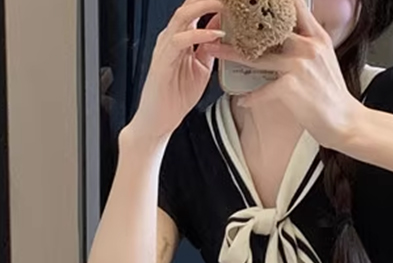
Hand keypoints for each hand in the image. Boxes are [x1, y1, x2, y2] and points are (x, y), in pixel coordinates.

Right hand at [124, 0, 224, 145]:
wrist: (159, 121)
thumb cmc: (176, 97)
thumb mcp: (202, 68)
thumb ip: (211, 48)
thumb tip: (223, 29)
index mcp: (181, 38)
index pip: (195, 9)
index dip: (212, 3)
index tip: (234, 2)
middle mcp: (171, 38)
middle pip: (188, 6)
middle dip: (210, 0)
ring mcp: (165, 48)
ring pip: (182, 16)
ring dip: (205, 8)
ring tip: (224, 5)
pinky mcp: (163, 62)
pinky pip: (179, 41)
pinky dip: (198, 35)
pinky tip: (215, 35)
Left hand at [205, 0, 363, 149]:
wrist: (345, 122)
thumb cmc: (333, 97)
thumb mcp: (325, 61)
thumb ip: (308, 46)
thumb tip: (291, 39)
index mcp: (317, 38)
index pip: (294, 7)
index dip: (273, 1)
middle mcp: (308, 47)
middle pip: (269, 28)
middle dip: (244, 24)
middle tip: (223, 20)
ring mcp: (298, 65)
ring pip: (257, 57)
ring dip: (232, 54)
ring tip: (215, 50)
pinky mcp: (290, 87)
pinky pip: (262, 90)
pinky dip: (251, 97)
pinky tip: (243, 100)